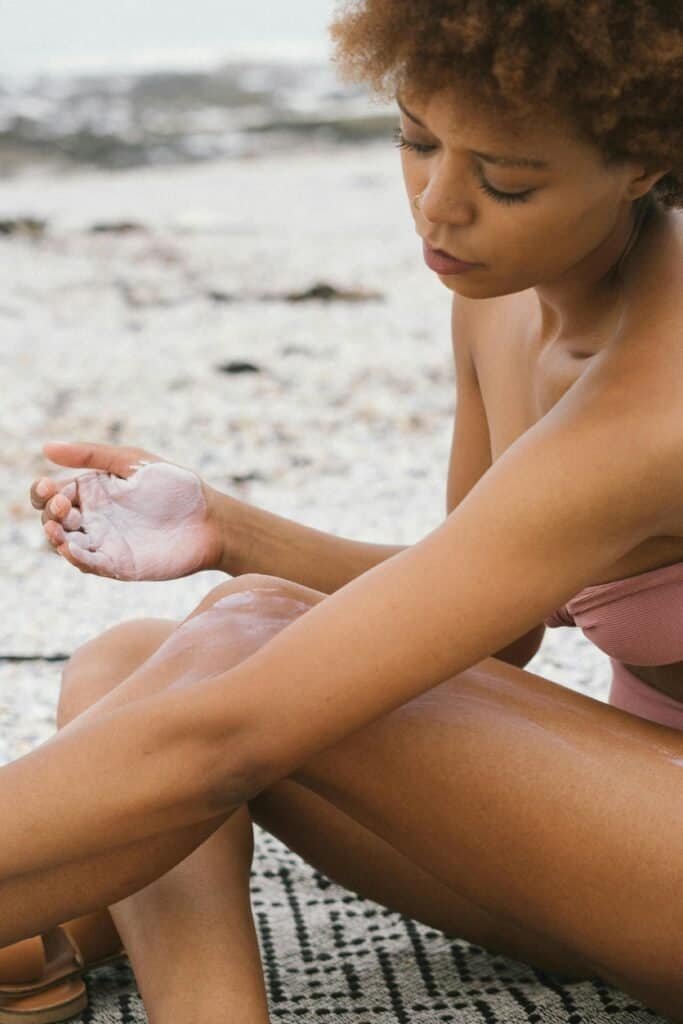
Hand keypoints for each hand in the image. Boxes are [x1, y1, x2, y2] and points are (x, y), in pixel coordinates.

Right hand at [31, 442, 223, 580]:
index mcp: (94, 490)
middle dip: (49, 513)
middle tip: (61, 505)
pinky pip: (87, 564)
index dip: (43, 491)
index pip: (53, 492)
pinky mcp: (116, 565)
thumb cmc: (176, 486)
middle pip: (54, 519)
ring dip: (55, 538)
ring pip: (65, 544)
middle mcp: (94, 517)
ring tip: (57, 529)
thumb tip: (46, 447)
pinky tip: (70, 549)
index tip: (48, 487)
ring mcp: (104, 543)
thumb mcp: (132, 463)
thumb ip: (91, 455)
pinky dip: (75, 559)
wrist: (211, 521)